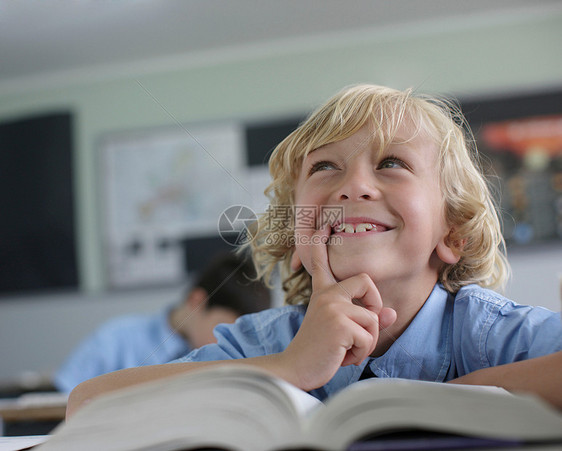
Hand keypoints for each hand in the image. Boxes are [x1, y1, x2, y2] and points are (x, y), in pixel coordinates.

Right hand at [281, 225, 396, 390]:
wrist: (295, 369)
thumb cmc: (318, 351)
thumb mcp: (342, 330)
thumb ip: (365, 319)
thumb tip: (391, 313)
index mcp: (323, 293)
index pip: (322, 262)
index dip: (321, 243)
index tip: (322, 226)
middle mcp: (326, 295)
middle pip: (366, 281)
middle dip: (374, 306)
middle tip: (362, 329)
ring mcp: (332, 307)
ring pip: (373, 319)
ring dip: (367, 342)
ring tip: (346, 350)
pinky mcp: (339, 324)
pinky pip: (369, 337)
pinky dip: (361, 353)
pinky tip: (343, 356)